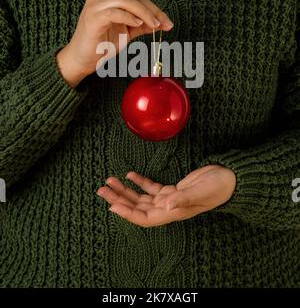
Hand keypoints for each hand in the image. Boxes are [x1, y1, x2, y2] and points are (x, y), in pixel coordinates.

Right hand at [56, 0, 173, 86]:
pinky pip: (114, 12)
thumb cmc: (100, 46)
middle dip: (152, 10)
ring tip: (154, 24)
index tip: (168, 22)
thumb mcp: (126, 33)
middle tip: (165, 23)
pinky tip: (138, 24)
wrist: (81, 61)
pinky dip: (128, 17)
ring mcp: (95, 5)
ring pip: (124, 1)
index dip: (154, 8)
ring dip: (143, 13)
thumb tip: (162, 23)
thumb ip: (142, 25)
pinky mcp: (92, 17)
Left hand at [96, 165, 236, 227]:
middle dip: (119, 199)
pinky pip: (151, 187)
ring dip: (125, 190)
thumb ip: (182, 198)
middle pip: (137, 207)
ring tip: (109, 180)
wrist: (229, 179)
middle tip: (101, 189)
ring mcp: (169, 198)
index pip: (144, 217)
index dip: (128, 213)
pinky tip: (129, 175)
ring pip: (141, 197)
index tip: (112, 206)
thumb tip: (165, 205)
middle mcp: (168, 208)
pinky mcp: (172, 189)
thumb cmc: (217, 187)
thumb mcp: (200, 192)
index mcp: (173, 212)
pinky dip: (139, 182)